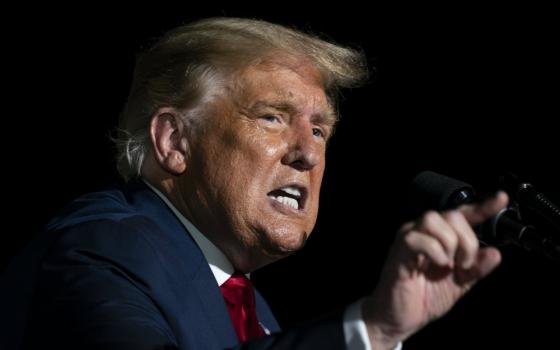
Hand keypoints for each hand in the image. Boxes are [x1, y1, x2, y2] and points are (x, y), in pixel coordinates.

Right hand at [362, 191, 508, 349]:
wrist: (400, 319)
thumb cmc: (424, 299)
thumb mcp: (460, 285)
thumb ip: (477, 269)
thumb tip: (495, 253)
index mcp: (441, 238)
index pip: (462, 215)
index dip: (483, 206)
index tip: (501, 199)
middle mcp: (424, 233)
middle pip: (451, 214)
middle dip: (467, 239)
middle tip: (465, 264)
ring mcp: (409, 238)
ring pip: (433, 219)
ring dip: (449, 243)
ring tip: (449, 265)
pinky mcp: (399, 249)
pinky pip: (417, 238)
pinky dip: (434, 251)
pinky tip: (438, 265)